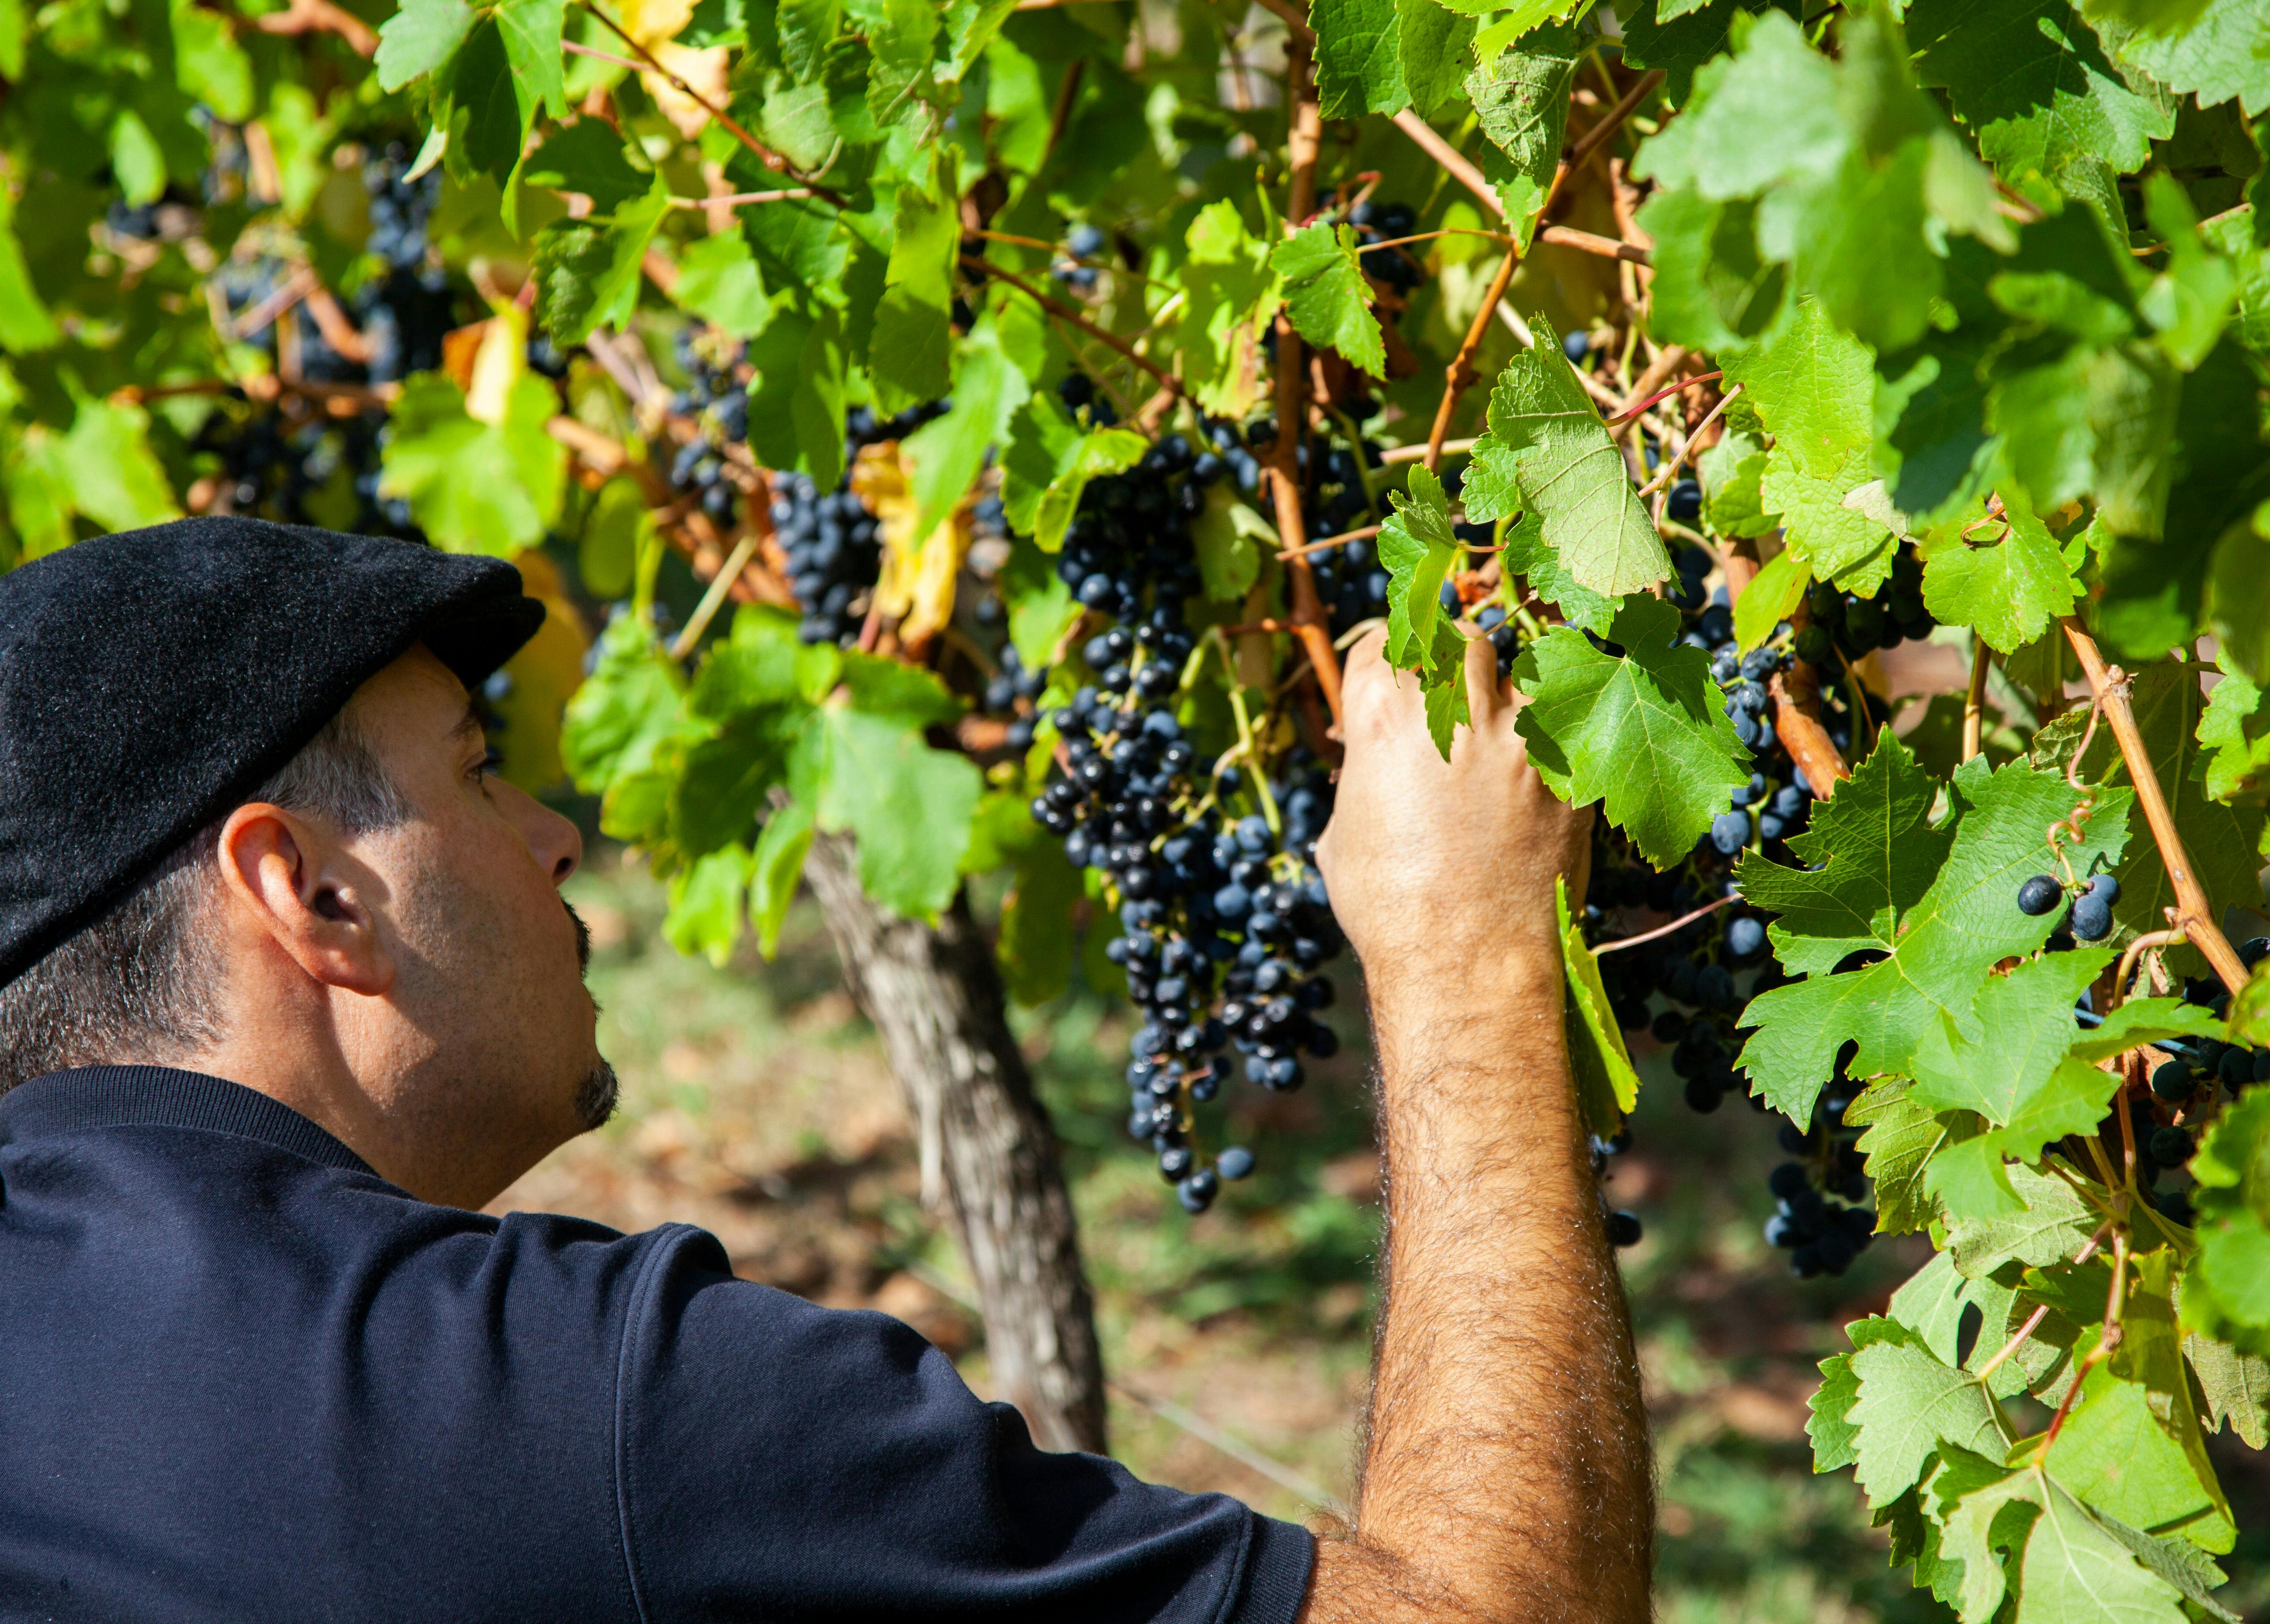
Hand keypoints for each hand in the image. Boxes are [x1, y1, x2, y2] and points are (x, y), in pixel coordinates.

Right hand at [1316, 628, 1591, 1007]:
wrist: (1463, 964)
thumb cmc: (1389, 911)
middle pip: (1459, 642)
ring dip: (1512, 694)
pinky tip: (1545, 766)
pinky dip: (1558, 737)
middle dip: (1454, 661)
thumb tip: (1371, 771)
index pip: (1383, 643)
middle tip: (1455, 696)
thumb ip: (1361, 780)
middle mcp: (1451, 713)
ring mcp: (1517, 739)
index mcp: (1382, 720)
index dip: (1386, 658)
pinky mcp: (1569, 772)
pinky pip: (1571, 725)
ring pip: (1524, 671)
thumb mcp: (1343, 837)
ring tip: (1505, 731)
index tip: (1394, 675)